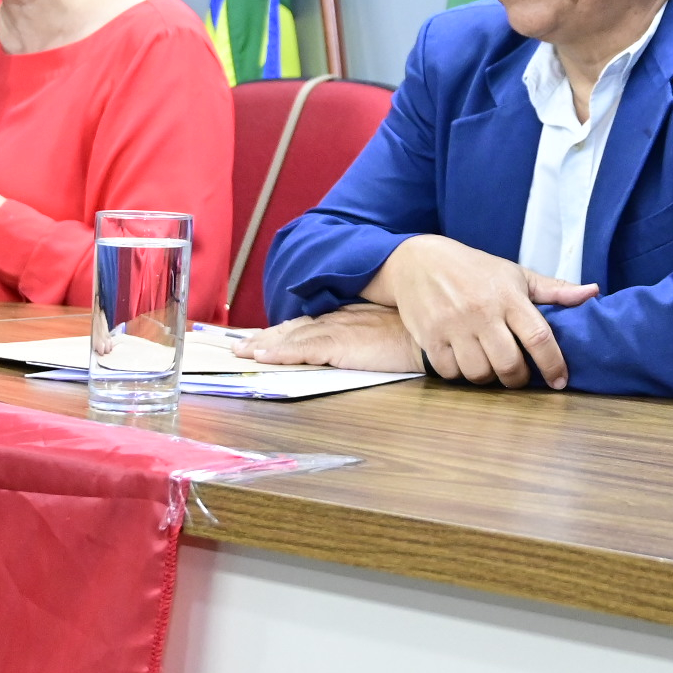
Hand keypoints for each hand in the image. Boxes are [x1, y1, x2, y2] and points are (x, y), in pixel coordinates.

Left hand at [240, 304, 424, 372]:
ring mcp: (338, 329)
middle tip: (239, 345)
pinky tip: (263, 356)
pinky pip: (303, 348)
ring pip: (292, 335)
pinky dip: (281, 351)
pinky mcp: (341, 342)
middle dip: (265, 336)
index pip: (309, 323)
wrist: (433, 333)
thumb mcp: (387, 332)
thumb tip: (356, 346)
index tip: (263, 337)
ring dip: (264, 344)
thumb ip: (367, 335)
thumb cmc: (417, 335)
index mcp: (350, 316)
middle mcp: (338, 318)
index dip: (283, 331)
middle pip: (293, 327)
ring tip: (241, 352)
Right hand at [364, 233, 597, 387]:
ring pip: (479, 373)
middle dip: (518, 379)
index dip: (553, 365)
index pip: (539, 337)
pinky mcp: (430, 337)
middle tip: (518, 376)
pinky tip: (464, 361)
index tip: (559, 381)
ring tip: (489, 366)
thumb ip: (554, 290)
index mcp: (509, 296)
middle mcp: (482, 312)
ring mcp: (453, 326)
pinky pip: (451, 373)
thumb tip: (592, 293)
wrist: (419, 261)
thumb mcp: (515, 274)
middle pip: (508, 364)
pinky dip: (460, 375)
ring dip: (488, 378)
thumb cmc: (474, 269)